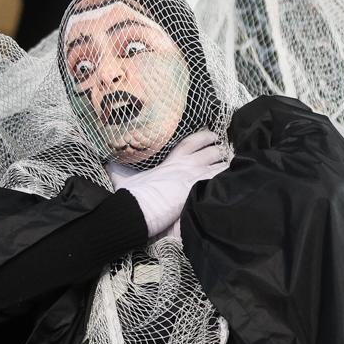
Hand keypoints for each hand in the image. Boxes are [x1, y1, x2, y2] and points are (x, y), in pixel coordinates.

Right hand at [113, 131, 228, 238]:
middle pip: (212, 151)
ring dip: (230, 167)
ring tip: (239, 170)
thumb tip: (104, 162)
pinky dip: (231, 182)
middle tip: (229, 154)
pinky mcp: (199, 190)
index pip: (192, 142)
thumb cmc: (130, 194)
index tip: (213, 136)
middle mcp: (186, 165)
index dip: (205, 136)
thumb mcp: (122, 177)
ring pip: (222, 166)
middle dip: (222, 152)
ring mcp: (195, 177)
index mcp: (171, 160)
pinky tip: (239, 184)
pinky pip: (221, 181)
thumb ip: (117, 169)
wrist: (136, 207)